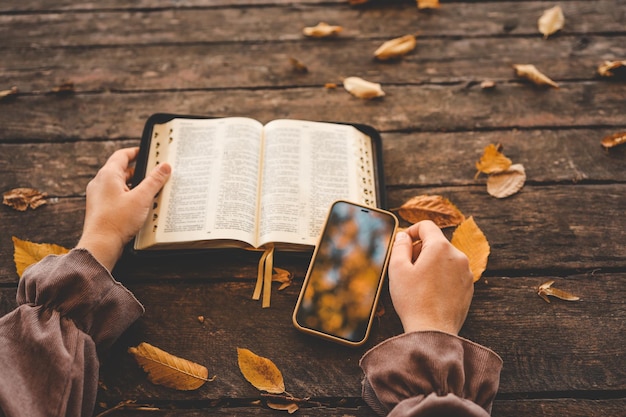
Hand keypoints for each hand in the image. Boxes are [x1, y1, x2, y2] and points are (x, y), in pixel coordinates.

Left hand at [76, 147, 170, 270]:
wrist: (101, 244)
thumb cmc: (117, 221)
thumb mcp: (142, 198)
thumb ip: (154, 180)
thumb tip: (164, 166)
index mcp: (108, 175)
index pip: (122, 155)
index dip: (135, 152)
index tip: (146, 152)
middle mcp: (100, 183)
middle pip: (121, 170)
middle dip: (139, 172)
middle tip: (154, 174)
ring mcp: (98, 196)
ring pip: (119, 185)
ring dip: (134, 186)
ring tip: (149, 192)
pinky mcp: (100, 209)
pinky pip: (116, 197)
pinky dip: (128, 197)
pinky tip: (139, 207)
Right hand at [388, 220, 473, 334]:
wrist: (433, 331)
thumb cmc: (413, 301)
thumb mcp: (397, 269)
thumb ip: (399, 246)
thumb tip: (403, 236)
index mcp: (440, 247)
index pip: (426, 226)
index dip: (411, 231)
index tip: (403, 243)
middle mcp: (457, 256)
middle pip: (436, 242)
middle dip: (420, 249)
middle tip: (407, 267)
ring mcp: (466, 272)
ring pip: (445, 258)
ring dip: (431, 263)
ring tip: (418, 282)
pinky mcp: (468, 287)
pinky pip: (452, 273)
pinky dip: (441, 276)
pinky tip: (430, 292)